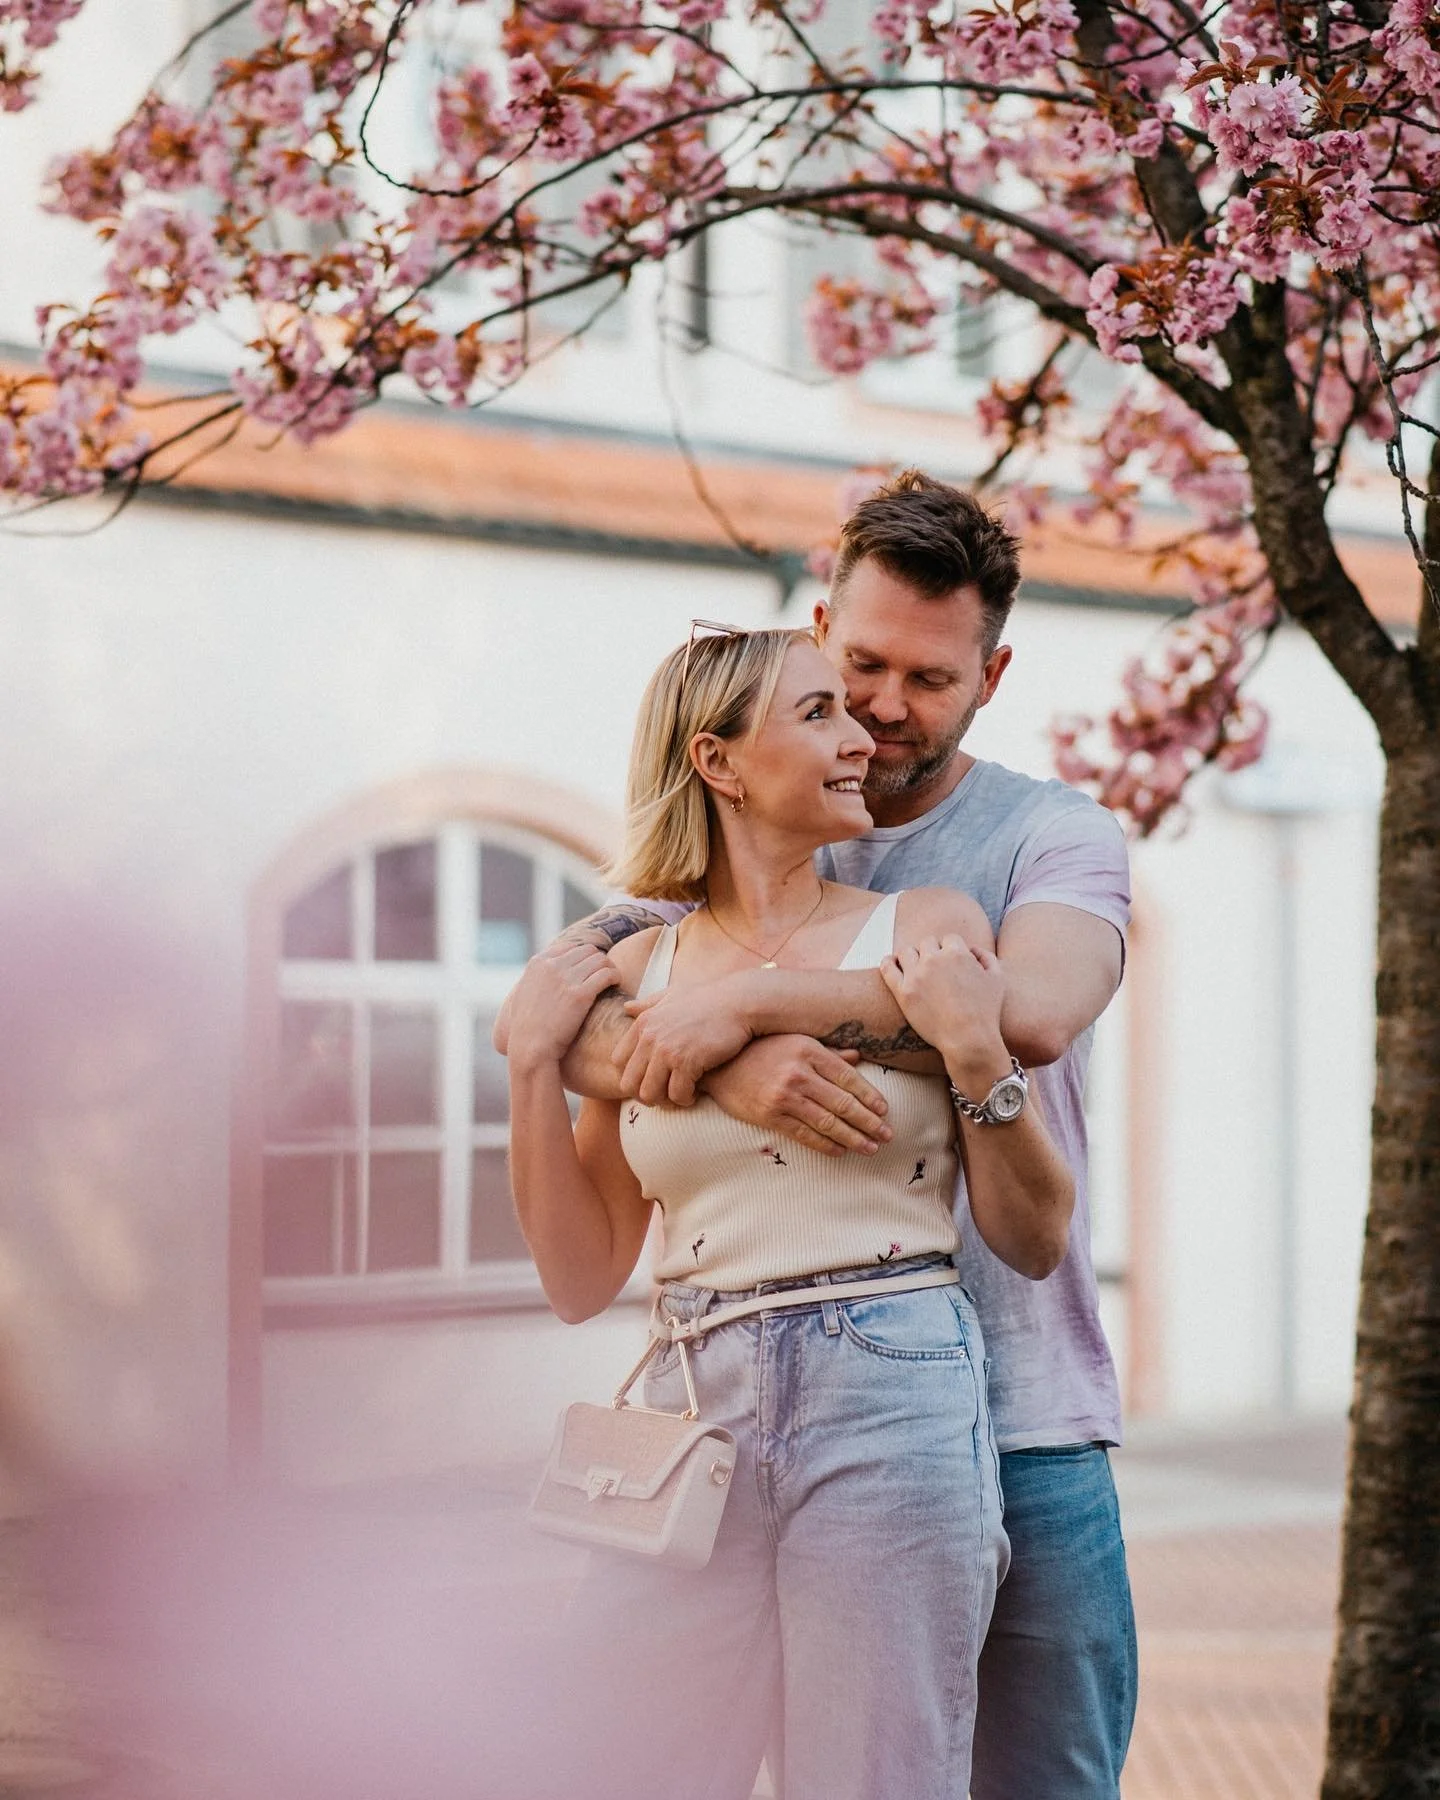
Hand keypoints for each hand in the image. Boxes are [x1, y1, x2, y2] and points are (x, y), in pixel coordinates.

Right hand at [504, 942, 620, 1070]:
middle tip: (605, 976)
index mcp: (537, 963)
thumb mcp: (523, 995)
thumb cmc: (527, 1029)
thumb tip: (542, 975)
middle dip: (599, 962)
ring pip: (600, 959)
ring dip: (610, 968)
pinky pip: (606, 974)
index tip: (590, 970)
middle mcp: (551, 966)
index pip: (570, 947)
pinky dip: (615, 977)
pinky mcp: (579, 994)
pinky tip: (616, 985)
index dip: (584, 958)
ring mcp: (565, 978)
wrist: (529, 1048)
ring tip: (612, 981)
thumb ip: (535, 980)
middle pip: (588, 951)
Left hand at [612, 975, 756, 1105]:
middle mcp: (650, 1037)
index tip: (651, 1079)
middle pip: (628, 1084)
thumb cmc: (709, 998)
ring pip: (649, 1094)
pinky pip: (677, 1095)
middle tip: (664, 1095)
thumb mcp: (673, 994)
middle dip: (645, 1094)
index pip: (618, 1061)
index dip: (632, 1076)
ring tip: (679, 1096)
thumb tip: (627, 1008)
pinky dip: (686, 1099)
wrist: (740, 1002)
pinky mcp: (687, 1062)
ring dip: (664, 1101)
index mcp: (643, 1022)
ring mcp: (667, 1051)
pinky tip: (695, 1094)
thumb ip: (648, 1004)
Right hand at [704, 1036, 892, 1157]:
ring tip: (871, 1147)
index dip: (870, 1096)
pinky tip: (841, 1151)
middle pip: (843, 1103)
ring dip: (853, 1138)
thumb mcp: (796, 1042)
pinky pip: (804, 1134)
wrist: (719, 1065)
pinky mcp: (770, 1116)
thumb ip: (828, 1053)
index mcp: (809, 1051)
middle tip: (887, 1135)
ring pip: (827, 1122)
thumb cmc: (760, 1050)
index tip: (885, 1110)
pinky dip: (826, 1145)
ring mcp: (784, 1096)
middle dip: (869, 1122)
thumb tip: (858, 1057)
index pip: (848, 1077)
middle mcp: (798, 1073)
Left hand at [879, 936, 1008, 1080]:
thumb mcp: (997, 979)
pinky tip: (891, 963)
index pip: (949, 939)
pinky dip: (888, 962)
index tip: (949, 962)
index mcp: (957, 953)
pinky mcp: (903, 992)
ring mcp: (916, 975)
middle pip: (927, 943)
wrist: (968, 1039)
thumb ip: (987, 957)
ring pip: (906, 952)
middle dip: (932, 952)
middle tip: (934, 968)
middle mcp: (934, 960)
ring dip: (912, 957)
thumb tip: (972, 949)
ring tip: (915, 968)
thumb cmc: (986, 1012)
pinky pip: (888, 968)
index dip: (950, 950)